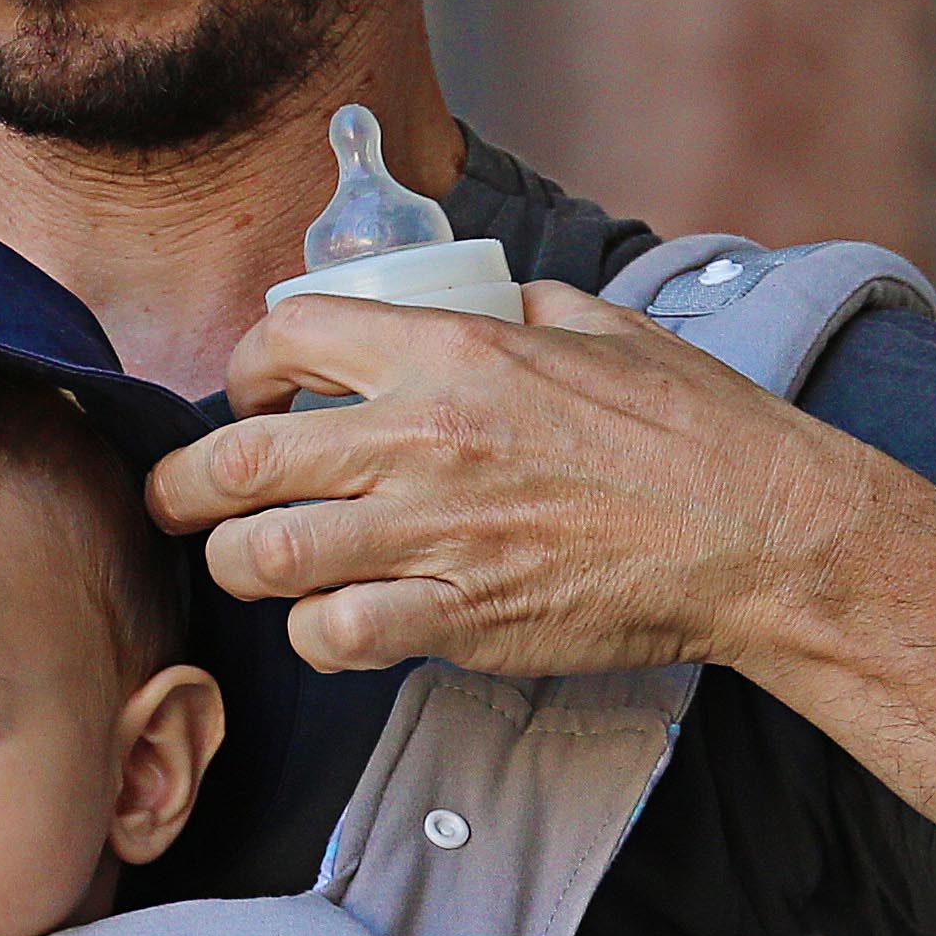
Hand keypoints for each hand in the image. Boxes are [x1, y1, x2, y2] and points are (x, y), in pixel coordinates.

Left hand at [149, 285, 884, 677]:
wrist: (760, 531)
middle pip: (236, 459)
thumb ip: (525, 308)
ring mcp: (437, 534)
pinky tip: (332, 625)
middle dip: (182, 485)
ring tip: (250, 568)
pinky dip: (314, 635)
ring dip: (240, 566)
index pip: (285, 338)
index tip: (247, 397)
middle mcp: (424, 438)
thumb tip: (490, 300)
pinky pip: (335, 634)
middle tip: (176, 502)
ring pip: (265, 556)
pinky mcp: (462, 618)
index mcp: (452, 351)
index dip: (244, 369)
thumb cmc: (695, 430)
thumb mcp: (603, 327)